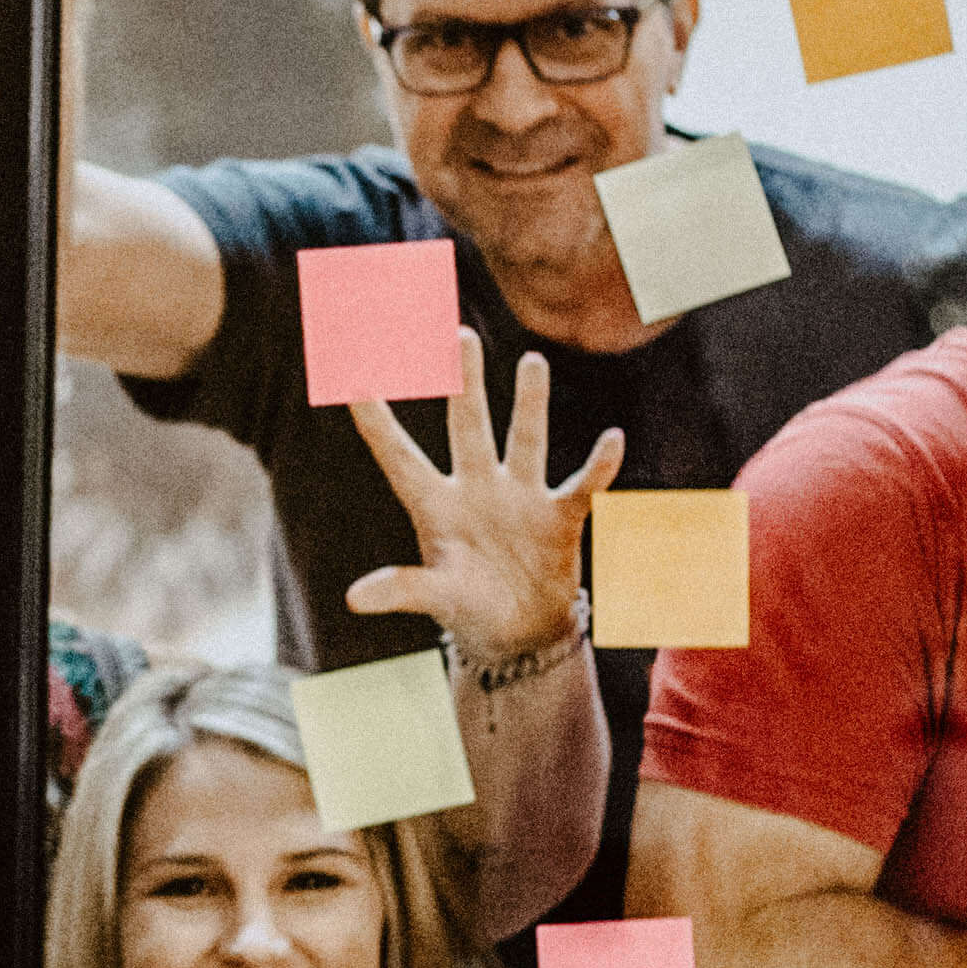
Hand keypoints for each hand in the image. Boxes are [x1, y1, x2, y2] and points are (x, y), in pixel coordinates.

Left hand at [343, 350, 624, 669]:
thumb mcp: (436, 598)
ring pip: (526, 440)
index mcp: (436, 506)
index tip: (353, 379)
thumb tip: (353, 599)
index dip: (376, 422)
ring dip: (530, 404)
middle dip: (464, 384)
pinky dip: (599, 467)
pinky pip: (582, 486)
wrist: (521, 633)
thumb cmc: (469, 609)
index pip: (399, 456)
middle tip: (460, 334)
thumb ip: (403, 589)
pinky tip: (613, 439)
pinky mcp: (559, 516)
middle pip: (468, 427)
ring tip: (532, 361)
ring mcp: (520, 497)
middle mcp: (477, 489)